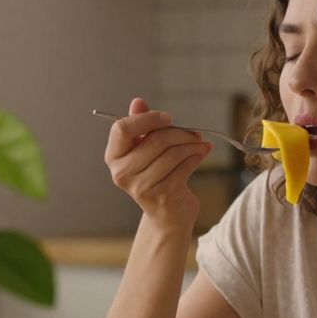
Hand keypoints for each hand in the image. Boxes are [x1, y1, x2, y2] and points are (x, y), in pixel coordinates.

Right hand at [104, 97, 211, 231]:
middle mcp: (122, 173)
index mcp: (113, 157)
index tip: (168, 118)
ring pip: (172, 153)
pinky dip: (197, 156)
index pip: (122, 128)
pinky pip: (184, 166)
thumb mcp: (144, 150)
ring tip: (200, 143)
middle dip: (180, 132)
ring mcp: (141, 186)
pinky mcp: (162, 195)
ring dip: (192, 144)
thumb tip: (138, 102)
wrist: (166, 215)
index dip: (148, 119)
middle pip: (155, 140)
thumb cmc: (155, 177)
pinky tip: (203, 153)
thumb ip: (140, 125)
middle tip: (194, 132)